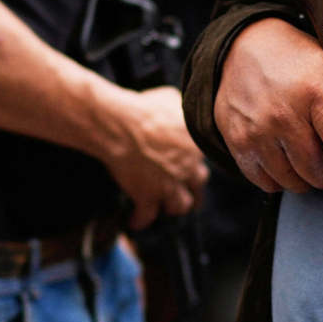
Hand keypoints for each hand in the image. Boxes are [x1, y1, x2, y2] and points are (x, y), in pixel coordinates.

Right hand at [100, 82, 208, 227]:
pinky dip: (140, 220)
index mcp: (196, 146)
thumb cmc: (142, 107)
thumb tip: (180, 112)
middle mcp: (188, 168)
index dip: (194, 167)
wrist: (119, 123)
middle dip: (191, 192)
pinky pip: (147, 216)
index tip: (189, 171)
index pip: (203, 162)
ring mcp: (169, 185)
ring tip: (162, 207)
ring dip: (171, 207)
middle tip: (184, 194)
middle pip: (197, 188)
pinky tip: (134, 222)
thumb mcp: (170, 99)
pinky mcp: (147, 196)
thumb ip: (180, 111)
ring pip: (179, 206)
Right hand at [215, 19, 322, 206]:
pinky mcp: (237, 142)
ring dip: (304, 177)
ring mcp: (257, 132)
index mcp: (315, 94)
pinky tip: (281, 154)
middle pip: (317, 172)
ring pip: (292, 182)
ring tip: (303, 151)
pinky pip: (266, 182)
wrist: (244, 44)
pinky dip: (279, 177)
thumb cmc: (292, 59)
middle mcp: (284, 115)